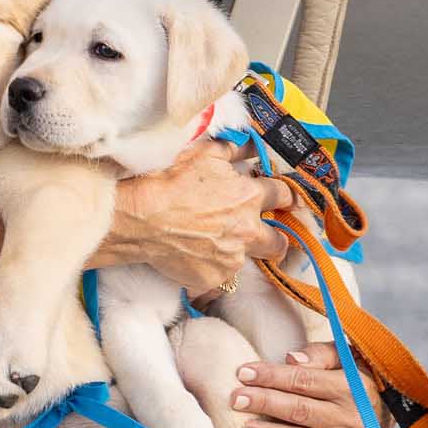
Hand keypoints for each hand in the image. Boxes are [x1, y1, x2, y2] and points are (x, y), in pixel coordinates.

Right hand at [100, 140, 292, 294]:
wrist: (142, 217)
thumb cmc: (171, 181)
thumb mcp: (204, 153)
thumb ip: (234, 150)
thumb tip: (250, 147)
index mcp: (249, 198)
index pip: (283, 196)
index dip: (285, 196)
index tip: (284, 199)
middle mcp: (247, 232)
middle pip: (280, 243)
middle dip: (277, 239)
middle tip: (267, 235)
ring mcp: (231, 260)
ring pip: (247, 260)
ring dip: (237, 251)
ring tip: (215, 244)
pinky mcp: (213, 280)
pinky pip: (221, 276)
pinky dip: (212, 267)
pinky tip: (196, 255)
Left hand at [228, 340, 383, 427]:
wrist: (389, 416)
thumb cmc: (358, 380)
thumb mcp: (348, 358)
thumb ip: (321, 354)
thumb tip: (290, 360)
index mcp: (352, 386)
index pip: (304, 380)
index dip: (271, 376)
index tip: (243, 373)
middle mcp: (353, 418)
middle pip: (299, 409)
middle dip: (264, 403)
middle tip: (236, 400)